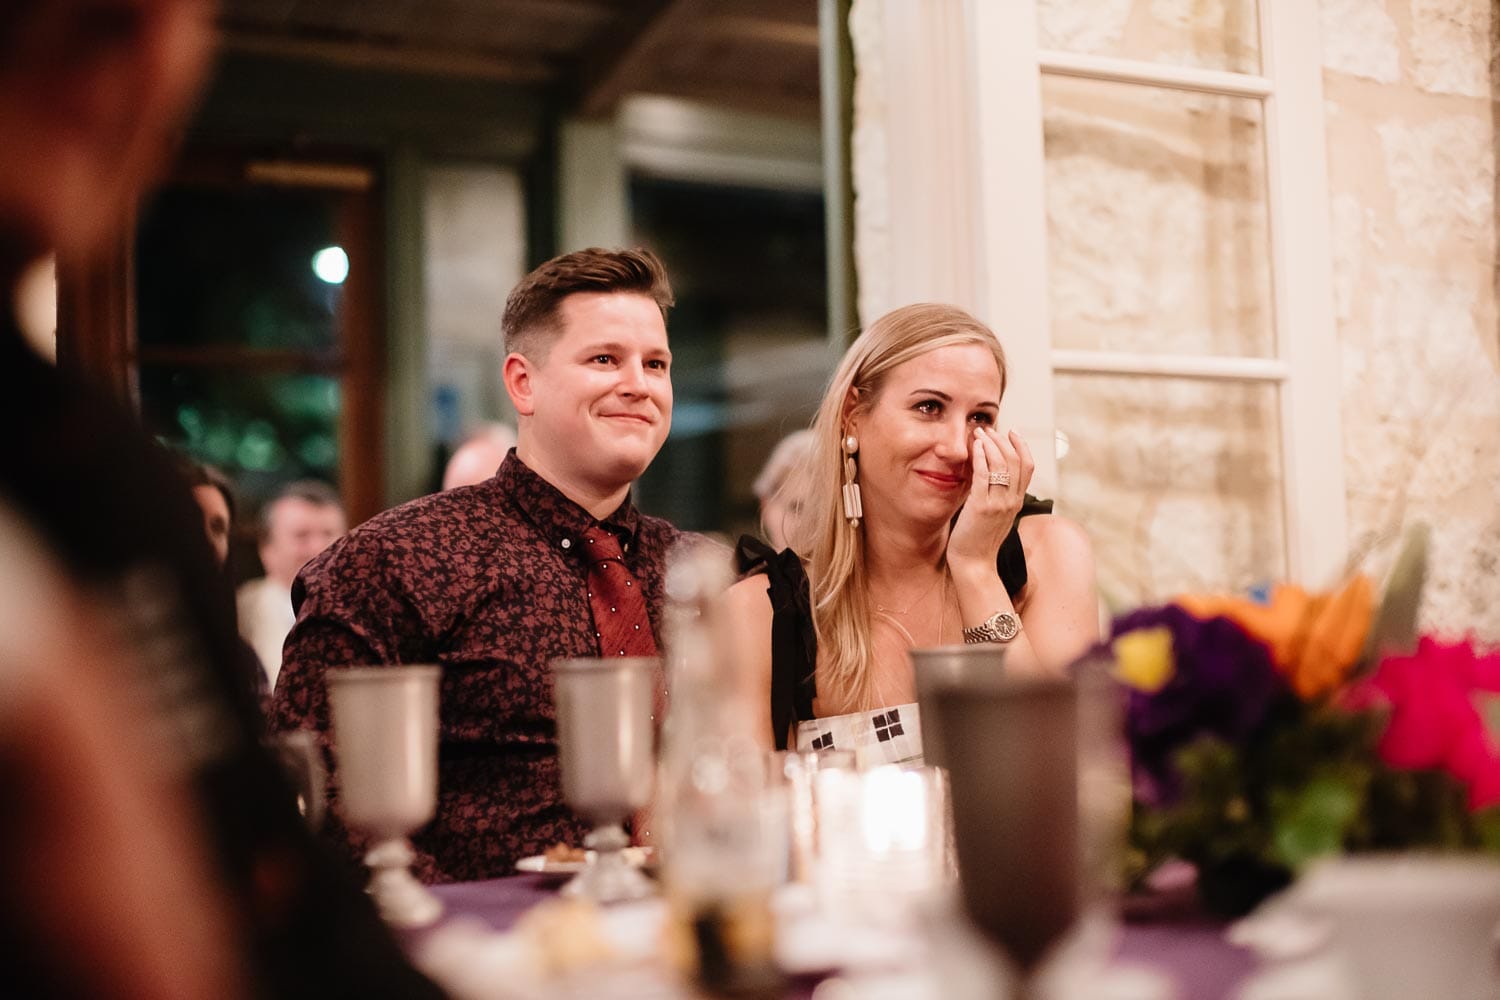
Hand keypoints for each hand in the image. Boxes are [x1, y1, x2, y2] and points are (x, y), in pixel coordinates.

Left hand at [946, 427, 1034, 572]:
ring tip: (979, 433)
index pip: (1028, 466)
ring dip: (991, 444)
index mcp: (1017, 501)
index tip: (1012, 431)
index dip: (1022, 445)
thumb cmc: (979, 540)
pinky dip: (981, 456)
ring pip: (1002, 464)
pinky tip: (975, 447)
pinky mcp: (981, 507)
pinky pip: (984, 475)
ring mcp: (998, 504)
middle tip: (989, 429)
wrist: (974, 564)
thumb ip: (998, 496)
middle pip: (1016, 460)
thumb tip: (992, 475)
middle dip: (1003, 440)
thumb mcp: (996, 515)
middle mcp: (1012, 501)